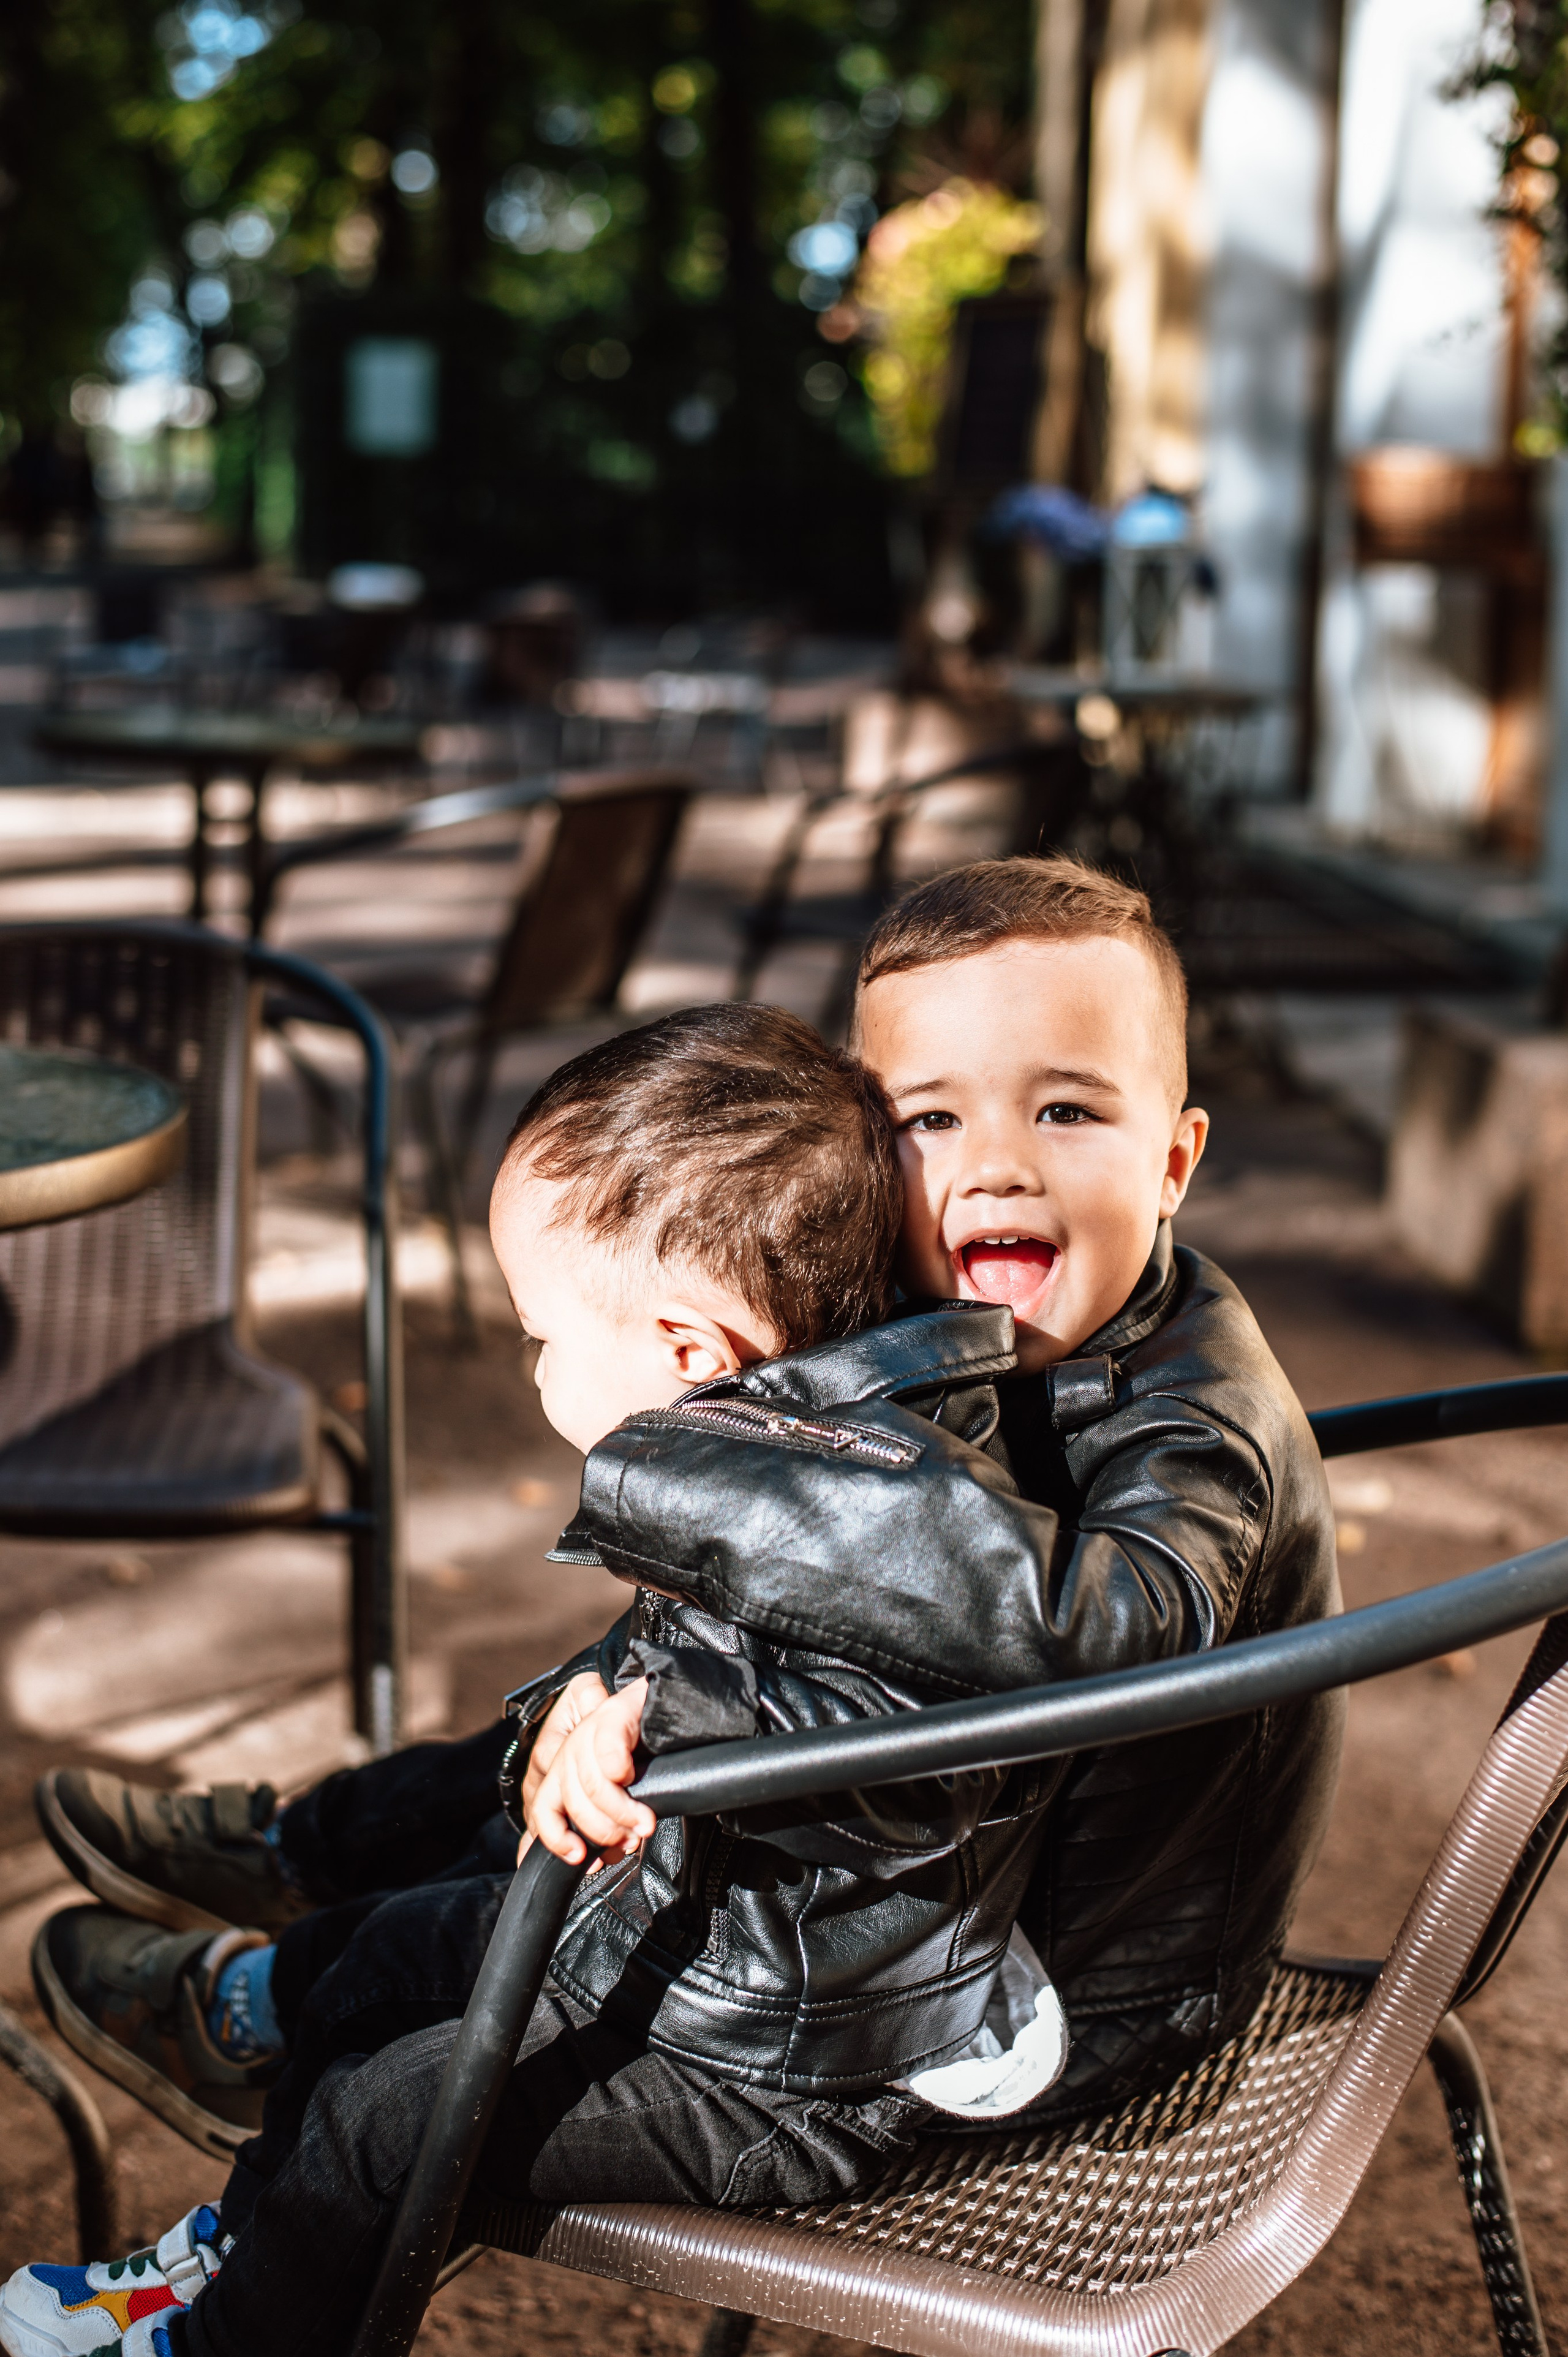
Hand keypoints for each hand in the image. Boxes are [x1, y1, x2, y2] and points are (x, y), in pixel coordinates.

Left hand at [526, 1677, 655, 1864]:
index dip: (558, 1838)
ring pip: (592, 1784)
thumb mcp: (610, 1795)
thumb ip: (594, 1823)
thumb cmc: (637, 1754)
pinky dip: (620, 1770)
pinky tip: (633, 1775)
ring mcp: (588, 1731)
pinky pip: (607, 1753)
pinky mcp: (612, 1715)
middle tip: (631, 1838)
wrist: (659, 1705)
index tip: (581, 1858)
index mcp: (563, 1772)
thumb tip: (590, 1862)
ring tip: (644, 1821)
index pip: (543, 1810)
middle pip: (573, 1802)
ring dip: (622, 1811)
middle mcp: (569, 1752)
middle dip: (604, 1830)